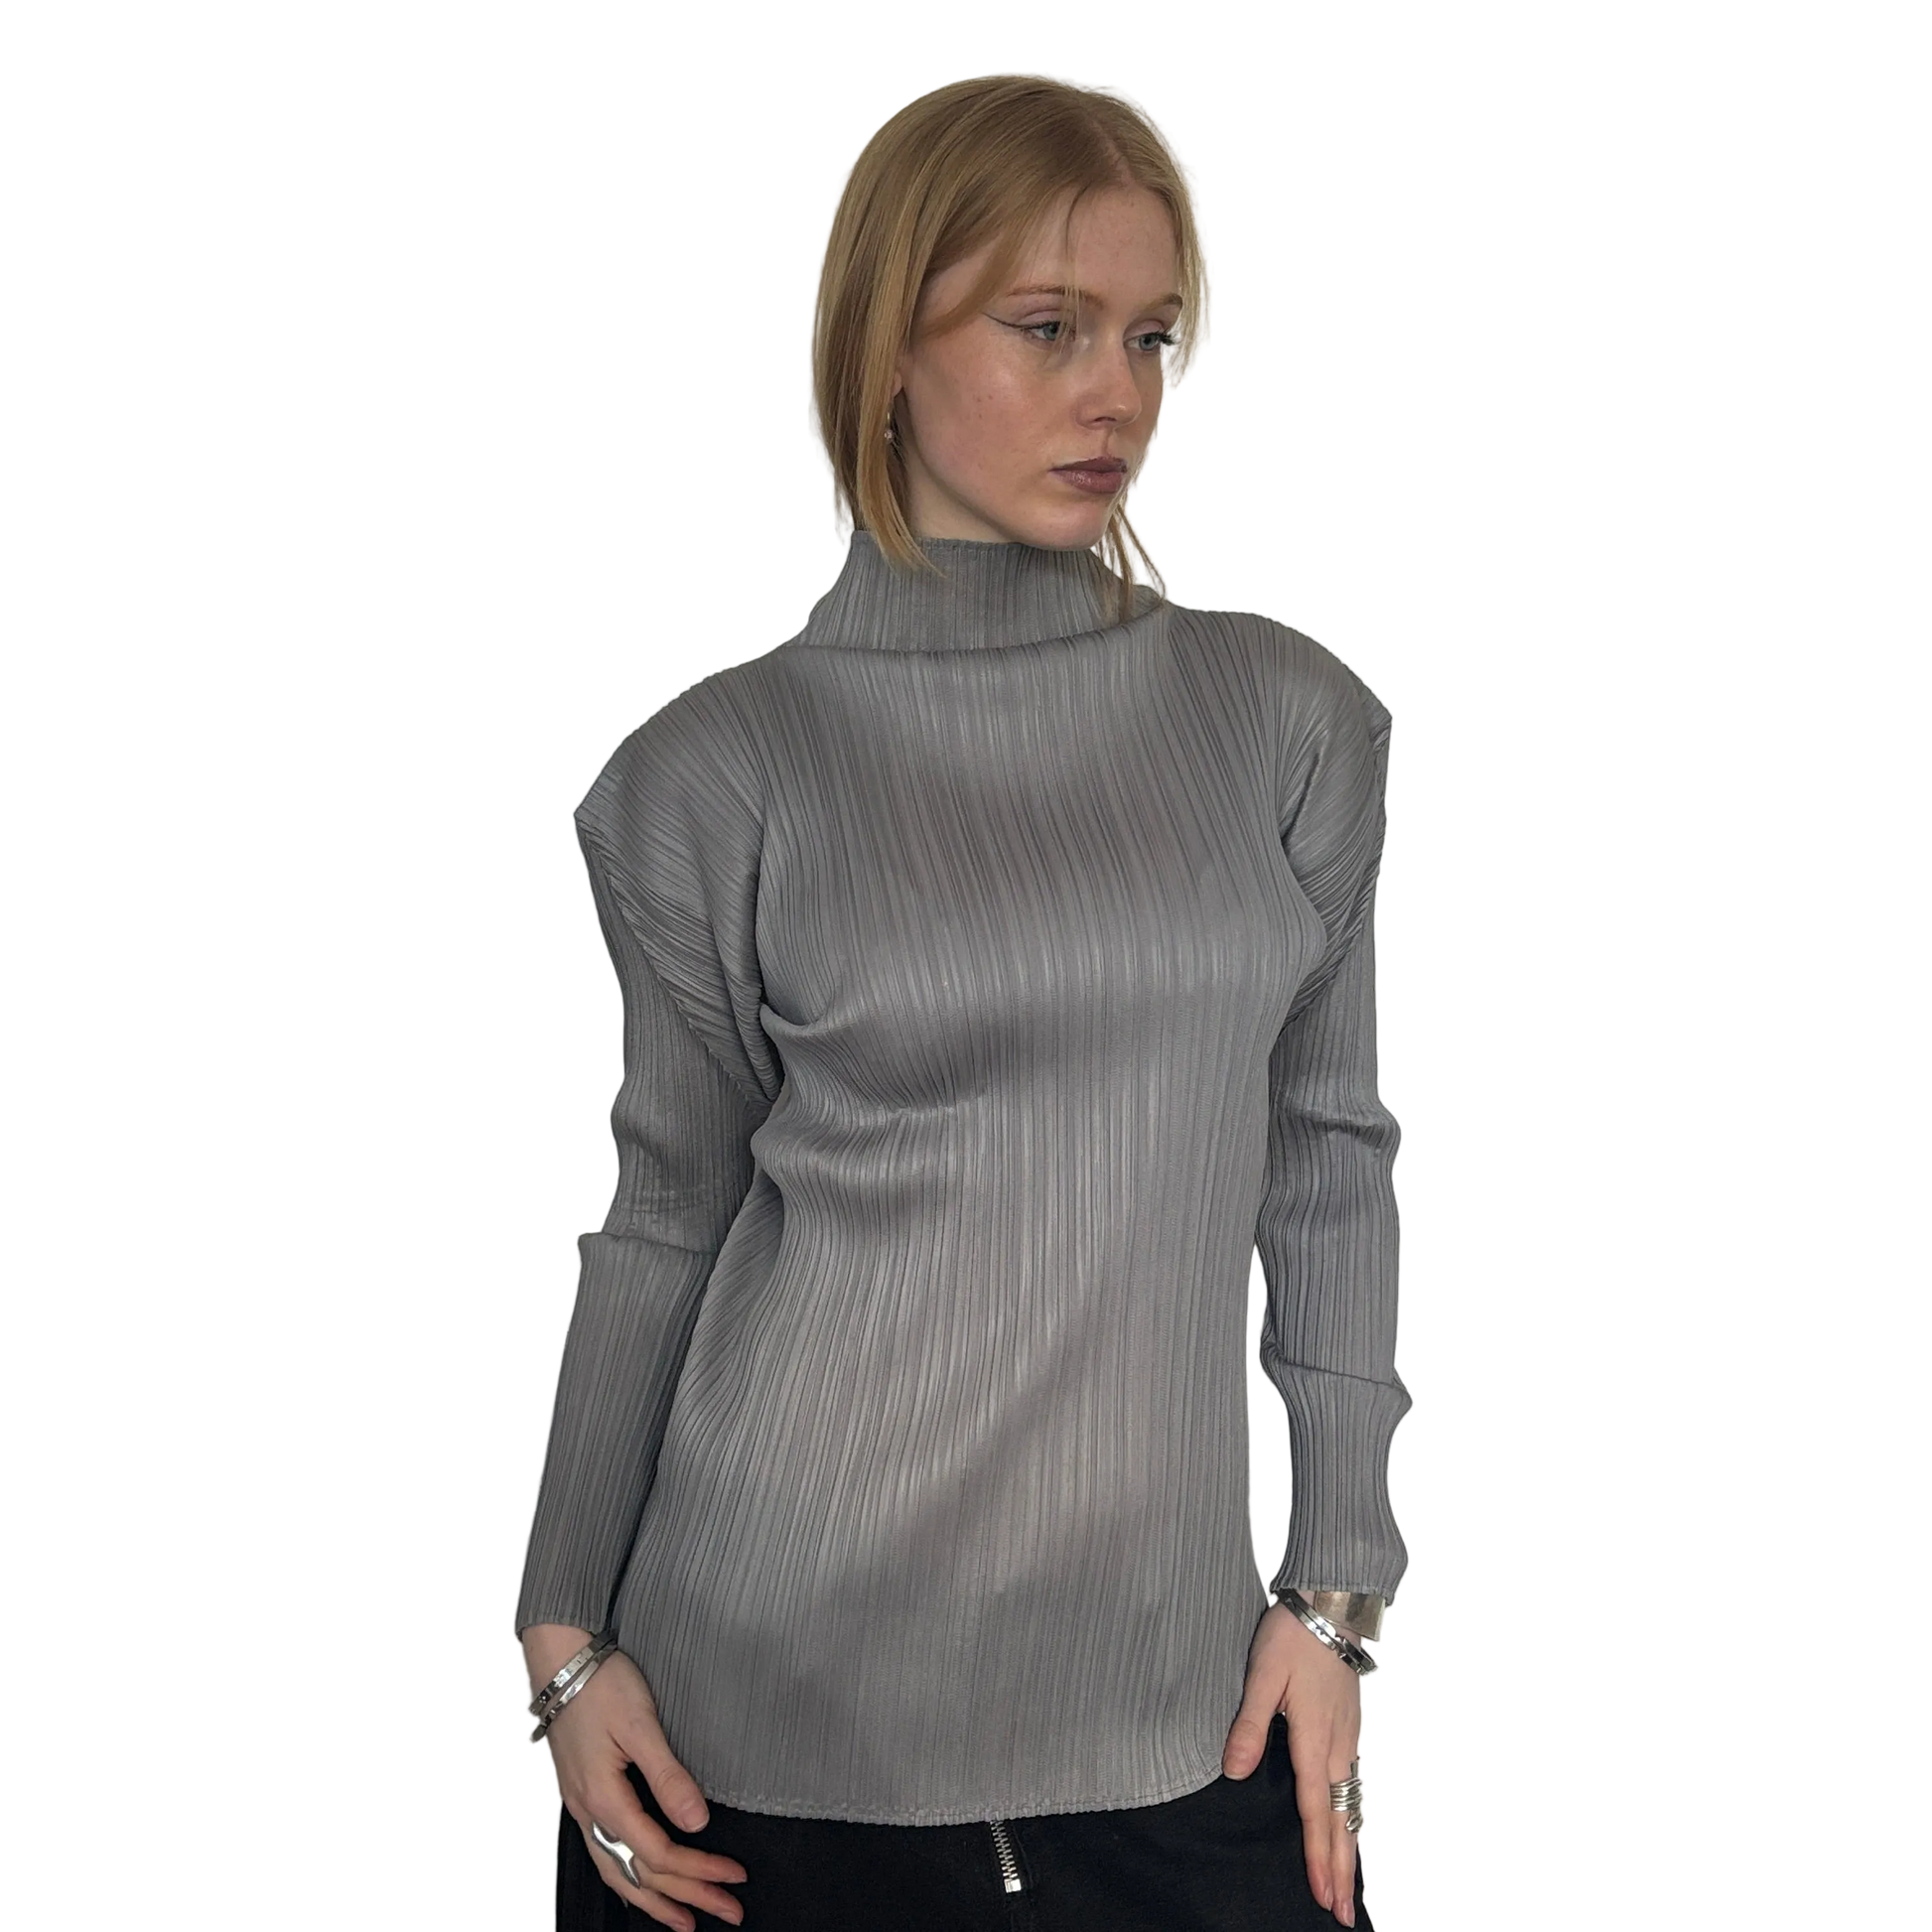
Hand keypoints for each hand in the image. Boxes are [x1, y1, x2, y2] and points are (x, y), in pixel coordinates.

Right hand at [536, 1644, 748, 1931]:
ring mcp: (581, 1809)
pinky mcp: (581, 1797)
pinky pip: (605, 1855)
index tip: (736, 1875)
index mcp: (605, 1800)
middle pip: (640, 1873)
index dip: (700, 1869)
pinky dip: (627, 1881)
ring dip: (655, 1900)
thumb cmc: (602, 1685)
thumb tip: (697, 1822)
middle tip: (729, 1912)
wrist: (558, 1660)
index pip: (659, 1854)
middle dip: (687, 1896)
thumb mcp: (640, 1725)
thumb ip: (668, 1775)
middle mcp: (589, 1814)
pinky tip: (640, 1888)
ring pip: (617, 1872)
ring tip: (686, 1922)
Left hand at [1222, 1598, 1365, 1926]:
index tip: (1320, 1894)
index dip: (1316, 1855)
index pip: (1315, 1811)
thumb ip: (1249, 1725)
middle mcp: (1338, 1748)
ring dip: (1353, 1848)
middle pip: (1343, 1820)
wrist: (1332, 1607)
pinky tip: (1355, 1826)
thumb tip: (1233, 1773)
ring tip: (1350, 1885)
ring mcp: (1350, 1738)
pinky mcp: (1353, 1727)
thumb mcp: (1261, 1676)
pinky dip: (1358, 1816)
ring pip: (1355, 1806)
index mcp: (1314, 1741)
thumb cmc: (1292, 1639)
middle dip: (1342, 1868)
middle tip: (1342, 1913)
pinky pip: (1359, 1784)